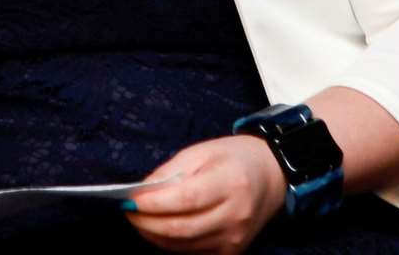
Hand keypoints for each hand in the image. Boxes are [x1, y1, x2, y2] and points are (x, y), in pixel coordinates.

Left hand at [125, 135, 285, 252]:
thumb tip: (141, 192)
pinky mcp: (233, 251)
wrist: (270, 177)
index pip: (185, 199)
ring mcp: (235, 238)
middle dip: (147, 223)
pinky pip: (194, 253)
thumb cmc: (232, 159)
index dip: (153, 203)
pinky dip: (171, 245)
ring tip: (139, 220)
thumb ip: (169, 171)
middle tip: (128, 211)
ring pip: (184, 246)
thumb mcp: (200, 152)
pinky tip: (160, 230)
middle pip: (182, 228)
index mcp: (229, 183)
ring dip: (155, 235)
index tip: (128, 199)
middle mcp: (235, 215)